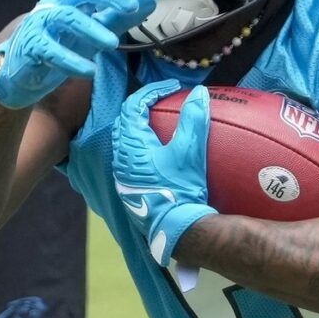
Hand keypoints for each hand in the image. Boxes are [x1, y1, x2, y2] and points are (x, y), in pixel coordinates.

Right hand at [0, 0, 156, 109]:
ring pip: (67, 17)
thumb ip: (120, 16)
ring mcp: (41, 22)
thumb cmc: (60, 47)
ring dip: (92, 29)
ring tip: (113, 44)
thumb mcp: (95, 32)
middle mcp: (55, 2)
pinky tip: (89, 71)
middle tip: (133, 7)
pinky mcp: (31, 46)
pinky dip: (72, 61)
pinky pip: (51, 50)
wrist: (24, 76)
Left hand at [111, 81, 215, 271]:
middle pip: (124, 121)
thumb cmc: (181, 189)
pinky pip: (127, 156)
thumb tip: (197, 92)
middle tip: (162, 101)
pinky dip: (139, 144)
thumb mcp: (190, 152)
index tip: (171, 89)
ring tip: (158, 123)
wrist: (174, 228)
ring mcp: (121, 173)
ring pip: (124, 139)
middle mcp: (121, 157)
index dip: (151, 91)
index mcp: (132, 144)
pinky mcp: (127, 186)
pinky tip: (155, 151)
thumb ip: (193, 119)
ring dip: (138, 126)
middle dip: (141, 106)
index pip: (133, 106)